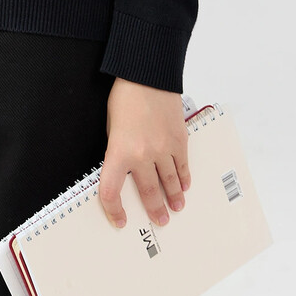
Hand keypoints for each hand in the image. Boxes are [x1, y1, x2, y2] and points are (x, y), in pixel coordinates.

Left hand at [99, 78, 189, 229]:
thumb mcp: (111, 125)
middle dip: (154, 209)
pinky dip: (184, 178)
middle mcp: (142, 155)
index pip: (112, 191)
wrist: (147, 74)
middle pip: (147, 192)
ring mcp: (163, 149)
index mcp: (119, 151)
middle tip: (159, 220)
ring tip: (176, 208)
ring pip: (169, 183)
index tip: (119, 220)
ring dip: (173, 198)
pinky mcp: (179, 140)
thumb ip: (118, 149)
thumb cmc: (125, 96)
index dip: (114, 210)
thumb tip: (126, 169)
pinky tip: (184, 185)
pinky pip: (182, 166)